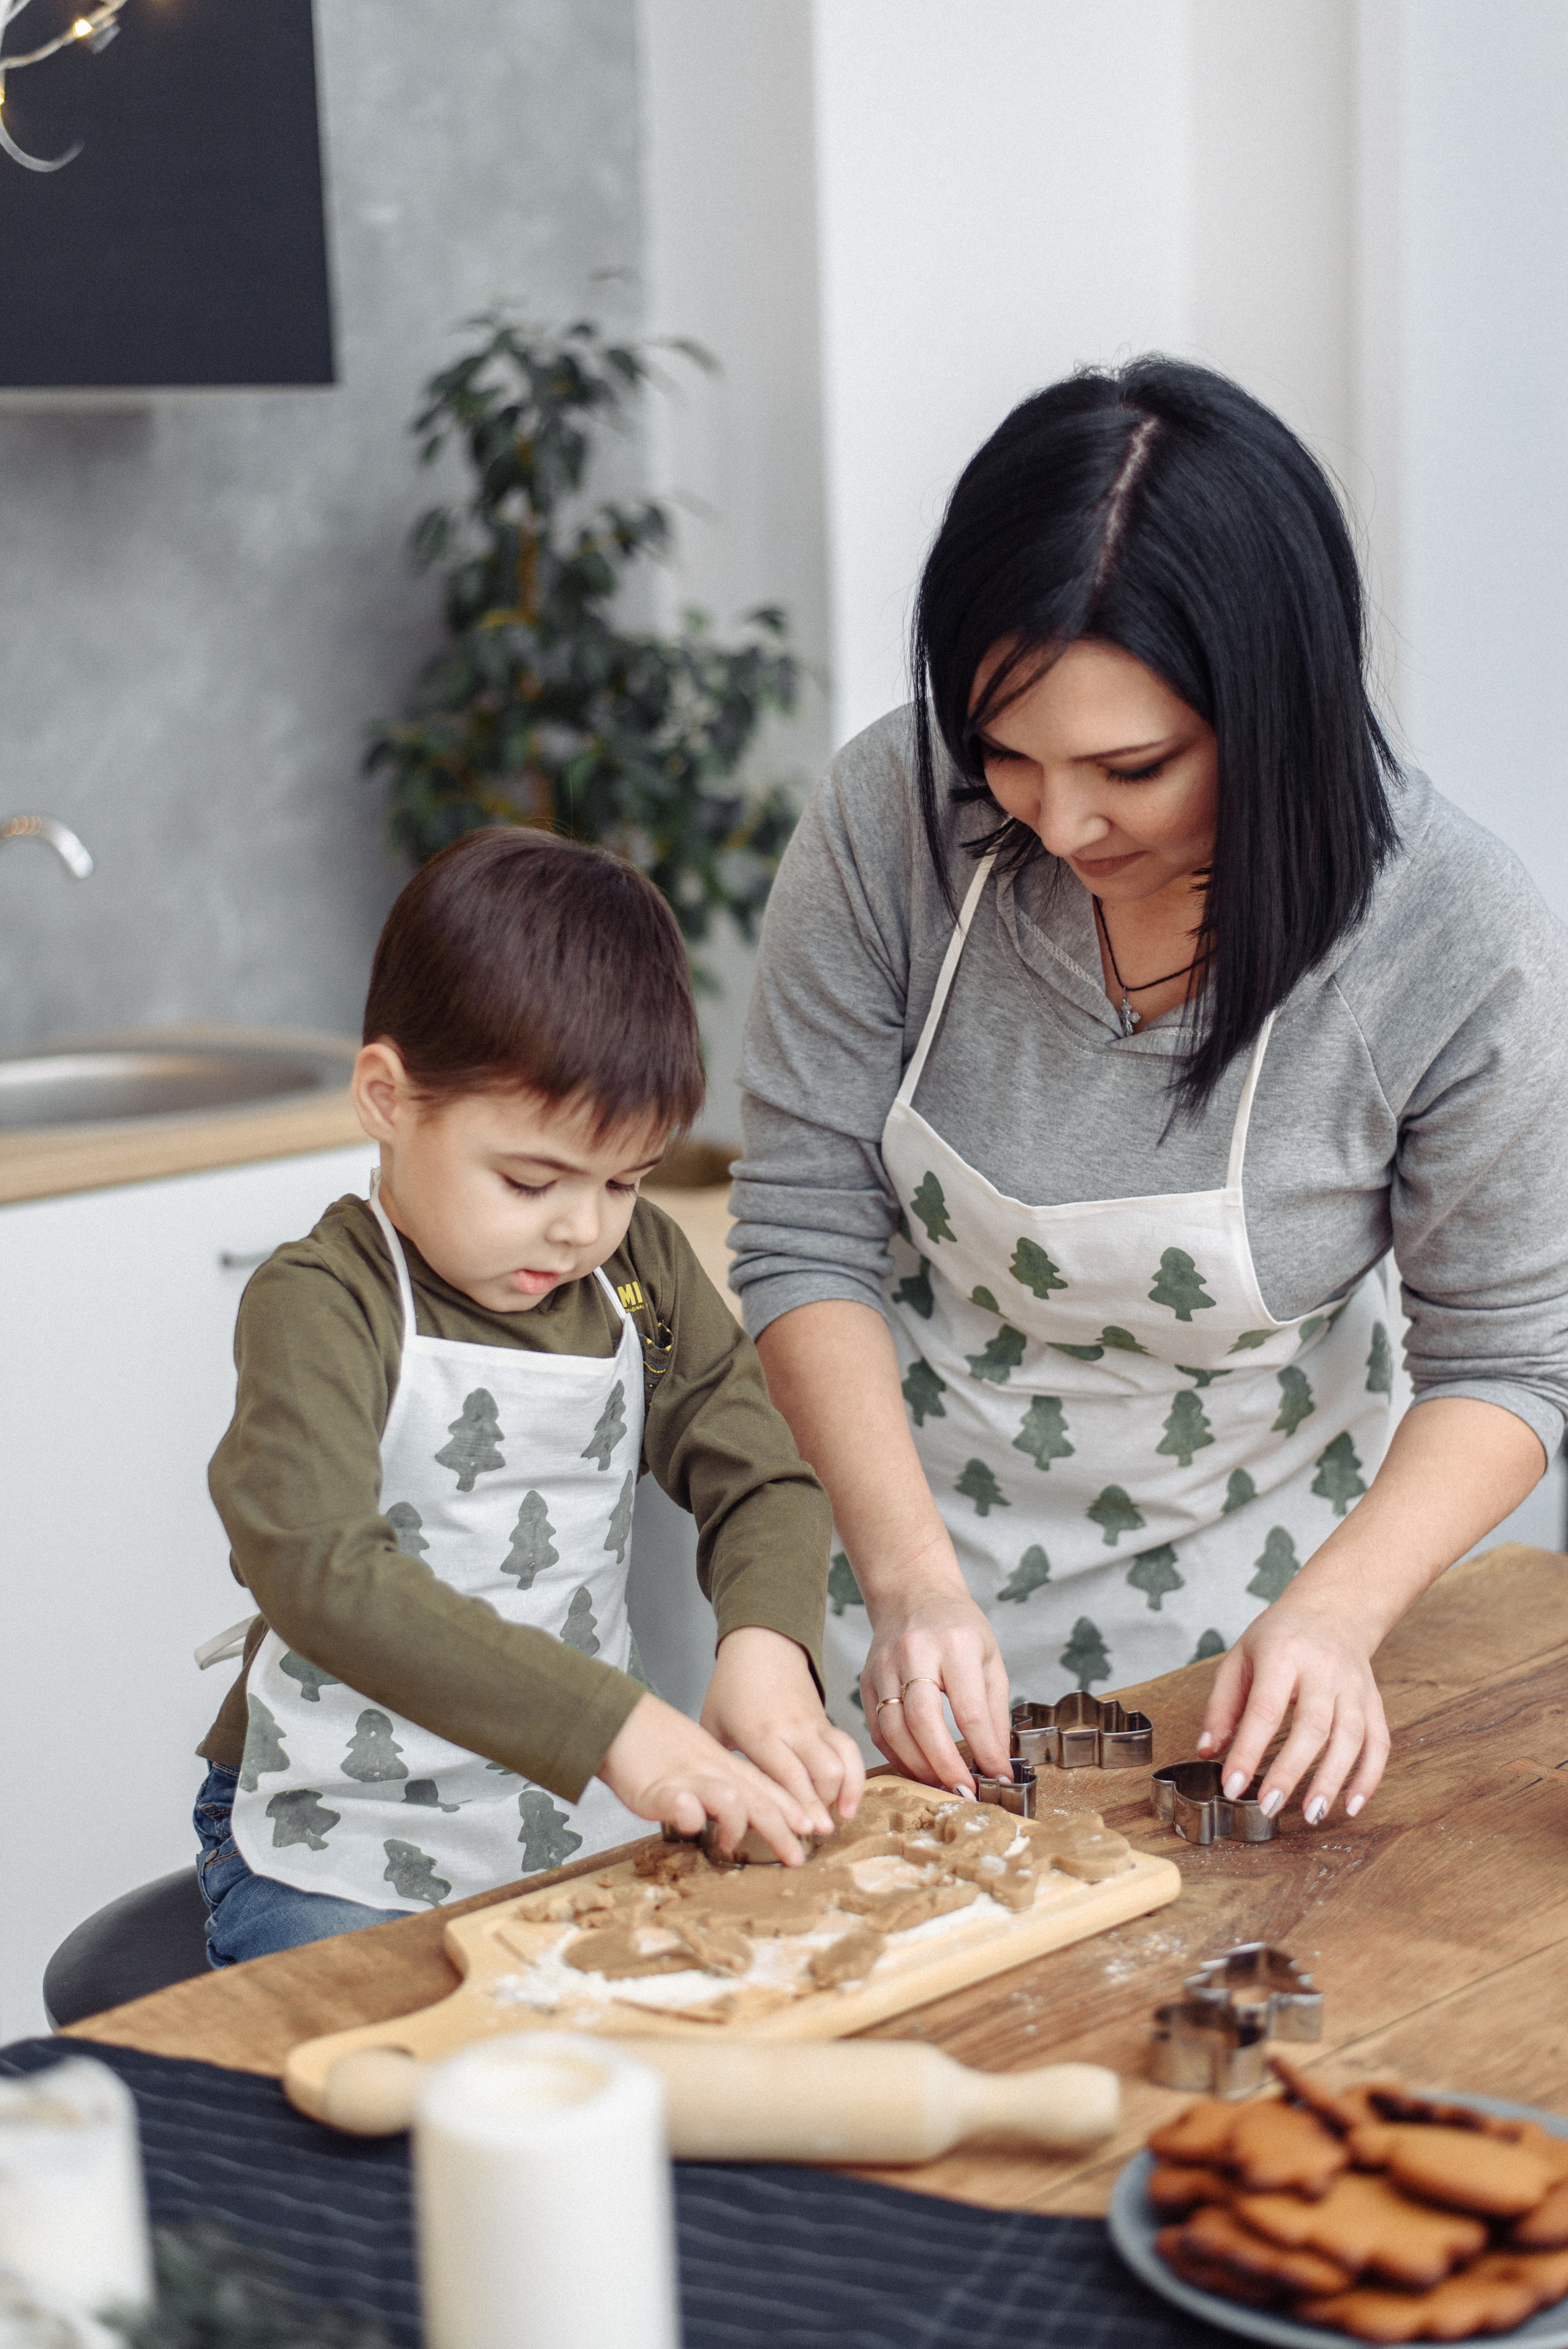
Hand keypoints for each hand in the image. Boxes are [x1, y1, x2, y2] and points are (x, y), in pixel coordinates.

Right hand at [597, 1688, 825, 1864]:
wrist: (619, 1720)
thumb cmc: (657, 1745)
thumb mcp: (699, 1762)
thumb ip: (721, 1787)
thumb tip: (740, 1818)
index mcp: (725, 1766)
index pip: (767, 1788)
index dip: (792, 1808)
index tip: (813, 1829)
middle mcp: (714, 1771)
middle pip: (758, 1798)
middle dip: (782, 1828)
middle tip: (797, 1857)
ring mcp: (689, 1778)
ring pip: (730, 1796)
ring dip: (738, 1823)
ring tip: (731, 1842)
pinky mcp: (659, 1787)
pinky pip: (680, 1801)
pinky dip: (689, 1814)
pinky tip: (692, 1826)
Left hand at [701, 1626, 864, 1829]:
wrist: (762, 1642)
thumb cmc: (731, 1686)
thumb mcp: (713, 1723)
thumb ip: (716, 1762)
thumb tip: (710, 1802)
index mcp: (760, 1733)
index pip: (788, 1776)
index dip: (801, 1807)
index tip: (806, 1834)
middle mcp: (792, 1729)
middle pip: (822, 1773)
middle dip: (823, 1808)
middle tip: (817, 1835)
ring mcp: (813, 1723)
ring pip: (842, 1761)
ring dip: (844, 1792)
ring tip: (838, 1818)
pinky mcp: (827, 1719)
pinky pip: (849, 1749)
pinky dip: (855, 1775)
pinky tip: (849, 1799)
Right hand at [859, 1570, 1011, 1788]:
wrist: (914, 1595)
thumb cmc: (958, 1628)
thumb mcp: (990, 1660)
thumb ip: (995, 1712)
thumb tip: (998, 1763)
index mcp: (955, 1644)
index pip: (969, 1709)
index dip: (985, 1750)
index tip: (999, 1778)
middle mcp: (915, 1652)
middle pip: (922, 1720)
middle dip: (944, 1764)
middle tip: (964, 1791)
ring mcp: (884, 1665)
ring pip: (893, 1728)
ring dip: (918, 1766)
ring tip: (942, 1785)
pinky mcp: (866, 1679)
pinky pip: (877, 1728)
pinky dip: (896, 1756)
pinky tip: (917, 1768)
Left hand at [1196, 1589, 1389, 1823]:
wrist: (1332, 1609)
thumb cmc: (1279, 1637)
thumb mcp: (1240, 1658)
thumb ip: (1222, 1706)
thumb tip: (1208, 1751)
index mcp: (1283, 1655)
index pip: (1266, 1709)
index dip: (1248, 1750)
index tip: (1232, 1785)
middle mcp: (1324, 1670)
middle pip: (1313, 1726)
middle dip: (1290, 1772)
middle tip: (1269, 1806)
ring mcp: (1354, 1686)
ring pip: (1350, 1738)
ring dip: (1332, 1781)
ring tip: (1311, 1814)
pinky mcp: (1374, 1701)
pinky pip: (1378, 1743)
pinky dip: (1368, 1777)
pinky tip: (1351, 1804)